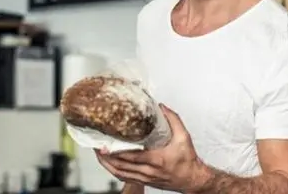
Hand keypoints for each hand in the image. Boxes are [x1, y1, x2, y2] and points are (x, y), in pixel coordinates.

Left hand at [95, 104, 209, 191]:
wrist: (192, 180)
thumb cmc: (188, 161)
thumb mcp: (184, 137)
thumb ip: (173, 120)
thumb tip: (162, 106)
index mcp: (157, 160)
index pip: (131, 157)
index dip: (115, 153)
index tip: (104, 146)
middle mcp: (149, 171)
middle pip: (121, 167)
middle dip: (105, 158)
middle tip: (95, 147)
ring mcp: (145, 178)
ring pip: (120, 174)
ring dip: (107, 165)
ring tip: (98, 155)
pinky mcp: (144, 181)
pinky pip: (125, 178)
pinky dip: (114, 171)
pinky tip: (109, 165)